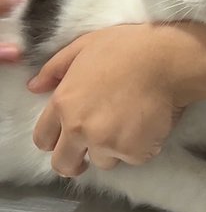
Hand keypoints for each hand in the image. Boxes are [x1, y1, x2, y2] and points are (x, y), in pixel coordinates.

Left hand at [28, 25, 183, 176]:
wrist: (166, 58)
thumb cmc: (125, 46)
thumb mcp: (83, 46)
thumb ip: (55, 68)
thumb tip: (33, 87)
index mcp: (63, 104)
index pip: (43, 140)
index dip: (54, 138)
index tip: (67, 135)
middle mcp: (80, 130)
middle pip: (64, 164)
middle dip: (74, 159)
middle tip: (92, 145)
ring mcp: (108, 144)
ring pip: (102, 161)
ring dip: (112, 148)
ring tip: (129, 122)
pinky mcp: (135, 153)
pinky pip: (132, 158)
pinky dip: (139, 146)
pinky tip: (147, 122)